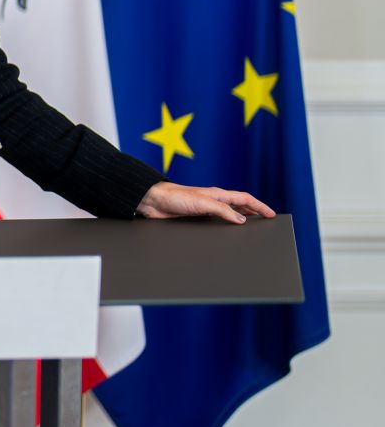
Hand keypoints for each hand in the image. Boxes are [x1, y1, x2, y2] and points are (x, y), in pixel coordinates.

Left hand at [136, 181, 275, 223]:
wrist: (152, 200)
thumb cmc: (174, 197)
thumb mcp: (202, 203)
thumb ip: (222, 210)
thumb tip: (242, 219)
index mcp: (217, 194)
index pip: (244, 198)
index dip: (259, 206)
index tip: (272, 214)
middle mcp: (212, 200)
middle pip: (239, 206)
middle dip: (253, 212)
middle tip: (266, 220)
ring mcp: (204, 208)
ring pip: (228, 214)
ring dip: (240, 218)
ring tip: (252, 227)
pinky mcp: (195, 217)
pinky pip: (216, 222)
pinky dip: (226, 226)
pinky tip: (226, 232)